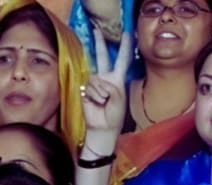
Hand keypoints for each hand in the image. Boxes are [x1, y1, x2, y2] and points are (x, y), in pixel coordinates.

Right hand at [79, 28, 131, 147]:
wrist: (103, 127)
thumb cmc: (114, 115)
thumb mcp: (120, 98)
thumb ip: (111, 86)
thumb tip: (99, 81)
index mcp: (118, 79)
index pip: (122, 59)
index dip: (125, 46)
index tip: (127, 33)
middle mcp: (105, 78)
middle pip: (102, 56)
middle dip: (99, 43)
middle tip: (96, 30)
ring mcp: (94, 83)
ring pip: (95, 78)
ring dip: (100, 91)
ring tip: (103, 101)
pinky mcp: (84, 90)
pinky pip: (88, 86)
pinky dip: (93, 95)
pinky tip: (95, 102)